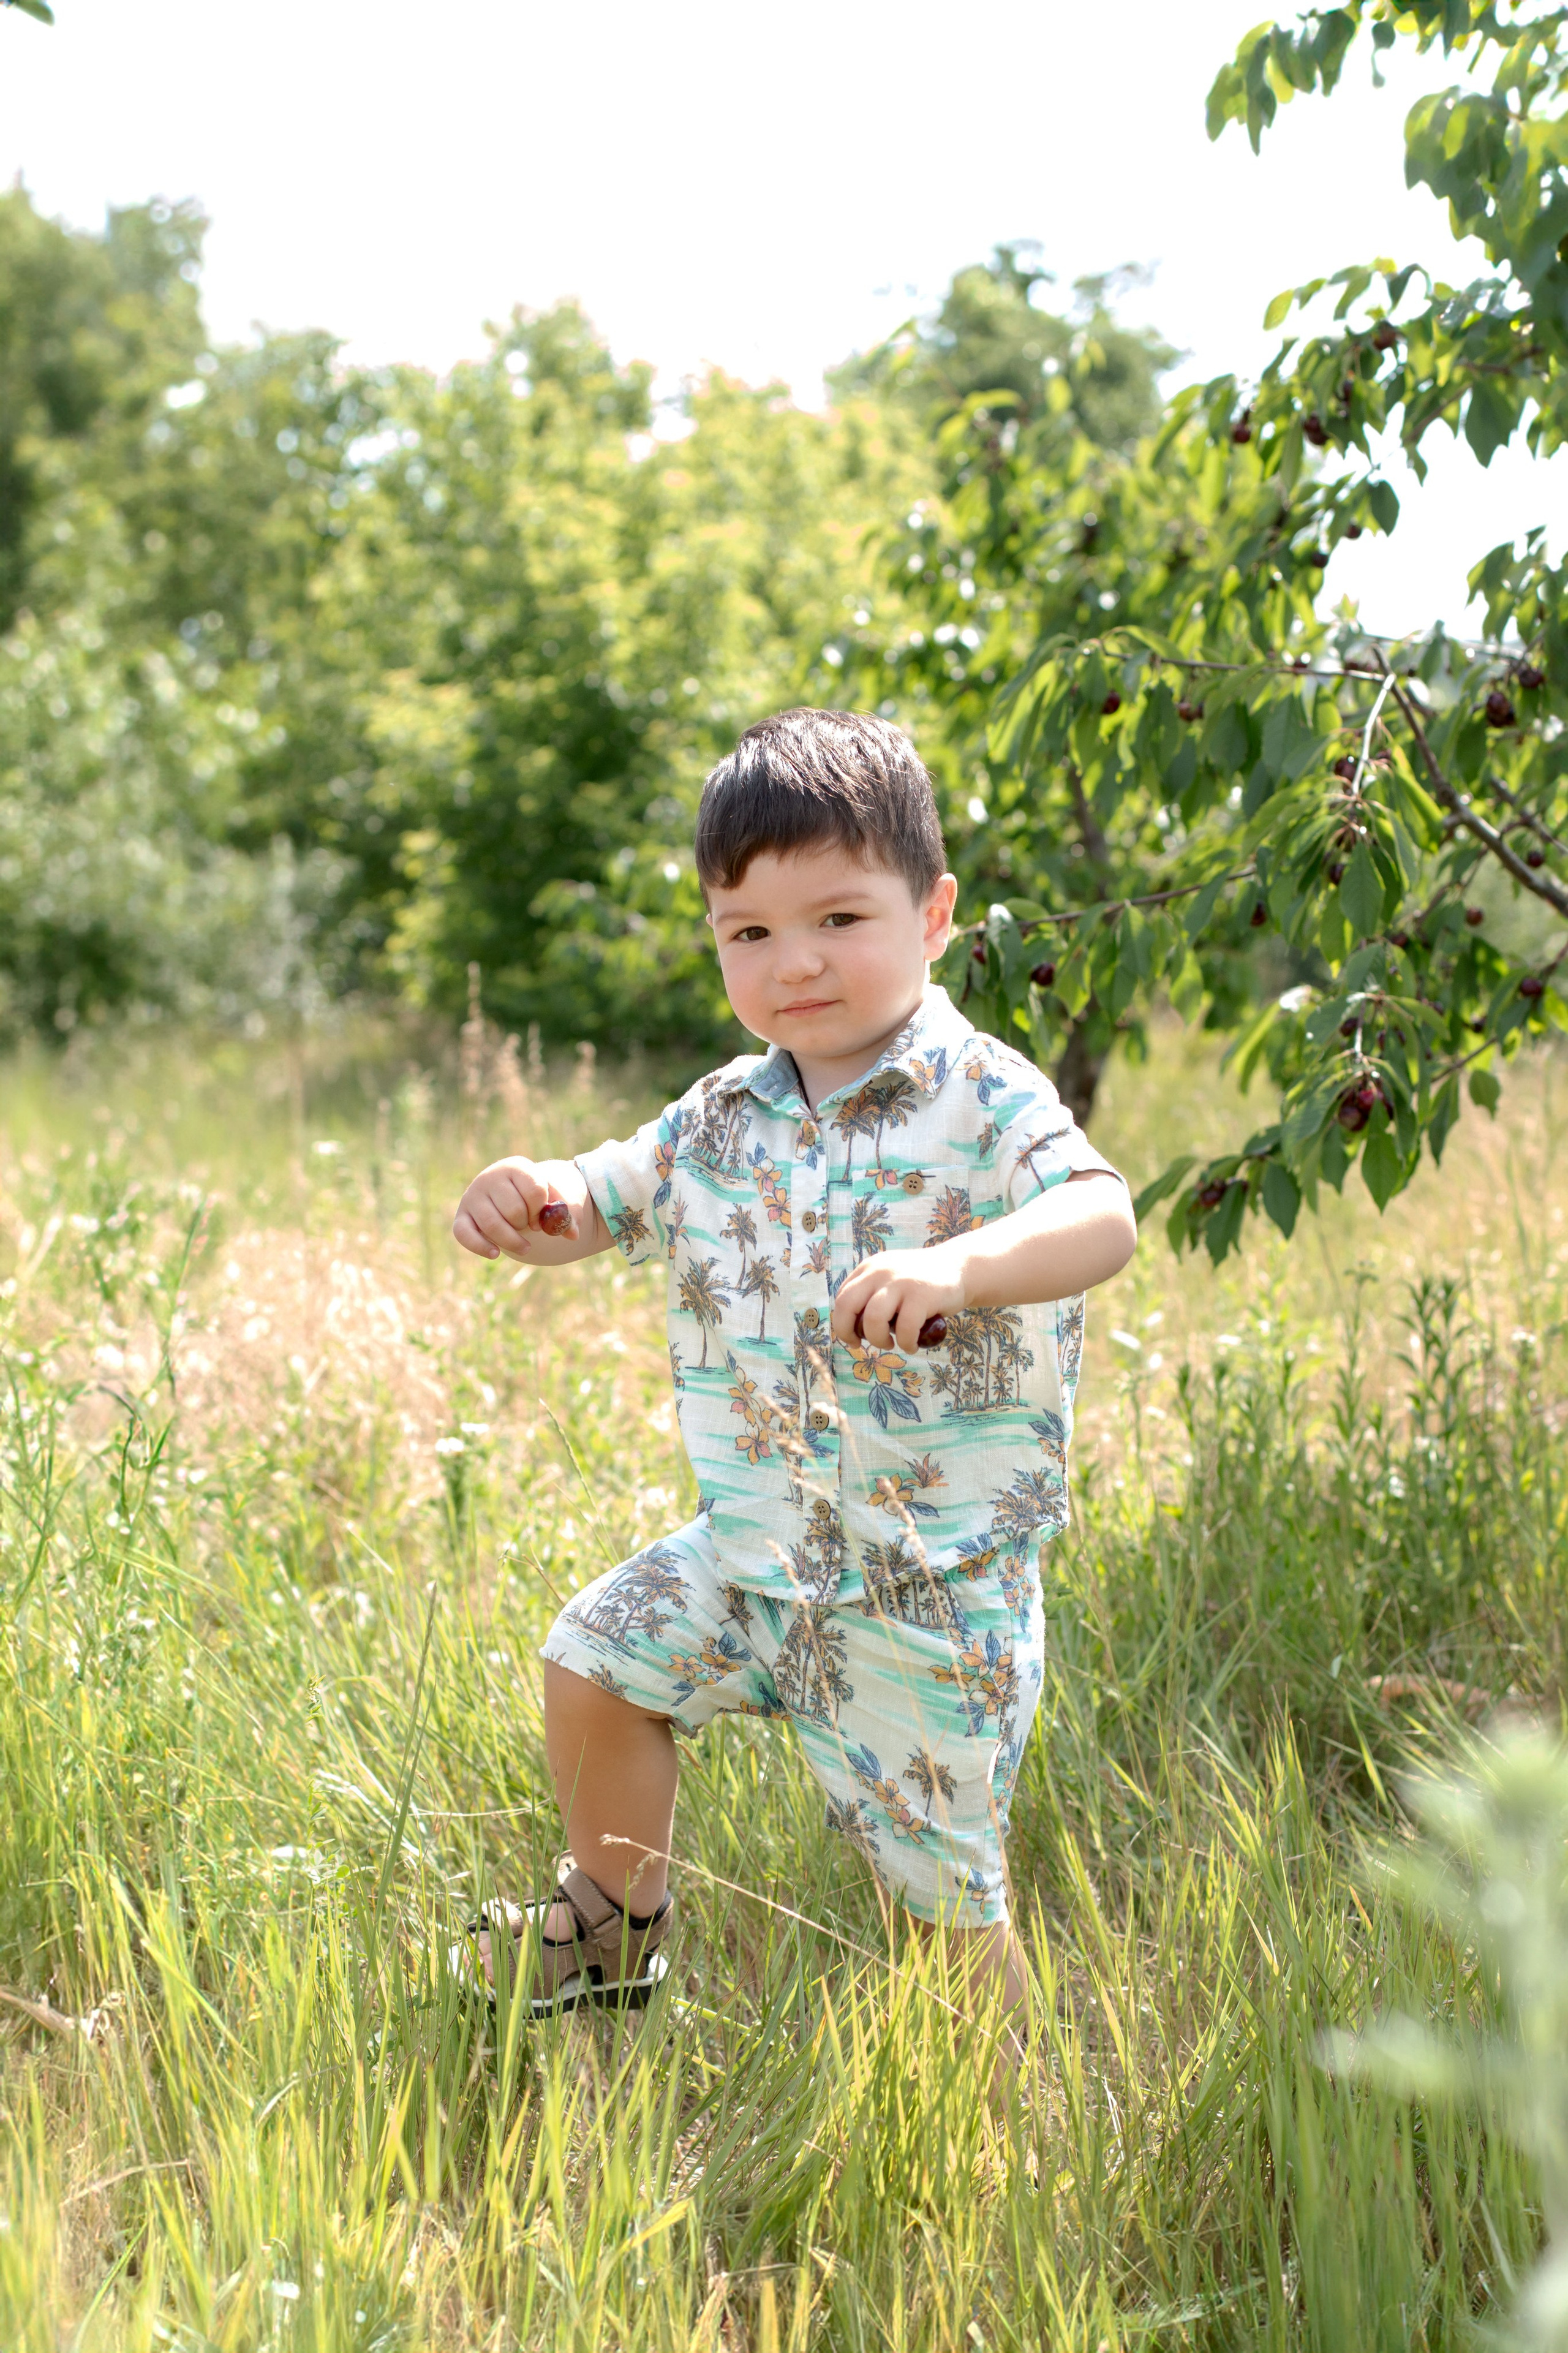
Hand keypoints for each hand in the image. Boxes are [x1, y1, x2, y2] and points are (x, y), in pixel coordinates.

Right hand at [452, 1157, 574, 1260]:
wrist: (512, 1195)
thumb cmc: (535, 1197)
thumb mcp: (553, 1198)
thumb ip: (567, 1213)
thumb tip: (572, 1233)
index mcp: (515, 1166)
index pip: (535, 1191)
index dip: (542, 1210)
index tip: (541, 1216)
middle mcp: (490, 1177)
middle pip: (514, 1211)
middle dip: (526, 1224)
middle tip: (529, 1226)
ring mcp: (473, 1196)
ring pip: (493, 1225)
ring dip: (513, 1241)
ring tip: (525, 1246)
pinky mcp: (461, 1216)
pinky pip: (465, 1235)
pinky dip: (481, 1247)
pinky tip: (495, 1254)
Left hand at [830, 1243, 967, 1355]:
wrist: (960, 1267)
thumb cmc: (921, 1281)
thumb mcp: (891, 1278)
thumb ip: (872, 1293)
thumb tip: (852, 1327)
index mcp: (869, 1268)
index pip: (841, 1298)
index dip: (842, 1324)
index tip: (854, 1339)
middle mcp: (880, 1271)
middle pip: (846, 1306)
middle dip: (848, 1332)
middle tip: (862, 1345)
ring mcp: (901, 1282)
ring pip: (873, 1319)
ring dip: (878, 1340)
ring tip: (892, 1344)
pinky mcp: (921, 1295)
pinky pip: (905, 1329)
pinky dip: (906, 1344)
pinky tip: (913, 1345)